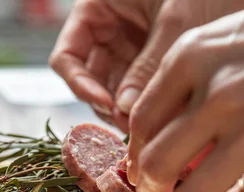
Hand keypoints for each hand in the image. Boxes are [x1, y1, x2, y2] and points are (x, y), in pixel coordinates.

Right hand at [49, 0, 243, 131]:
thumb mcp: (175, 21)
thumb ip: (149, 64)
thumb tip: (126, 111)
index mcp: (99, 9)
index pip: (67, 56)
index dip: (80, 84)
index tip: (107, 105)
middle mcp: (112, 32)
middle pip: (94, 81)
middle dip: (110, 106)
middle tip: (135, 128)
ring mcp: (133, 50)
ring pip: (119, 92)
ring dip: (131, 113)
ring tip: (155, 128)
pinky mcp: (156, 64)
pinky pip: (144, 92)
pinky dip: (152, 108)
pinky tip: (168, 122)